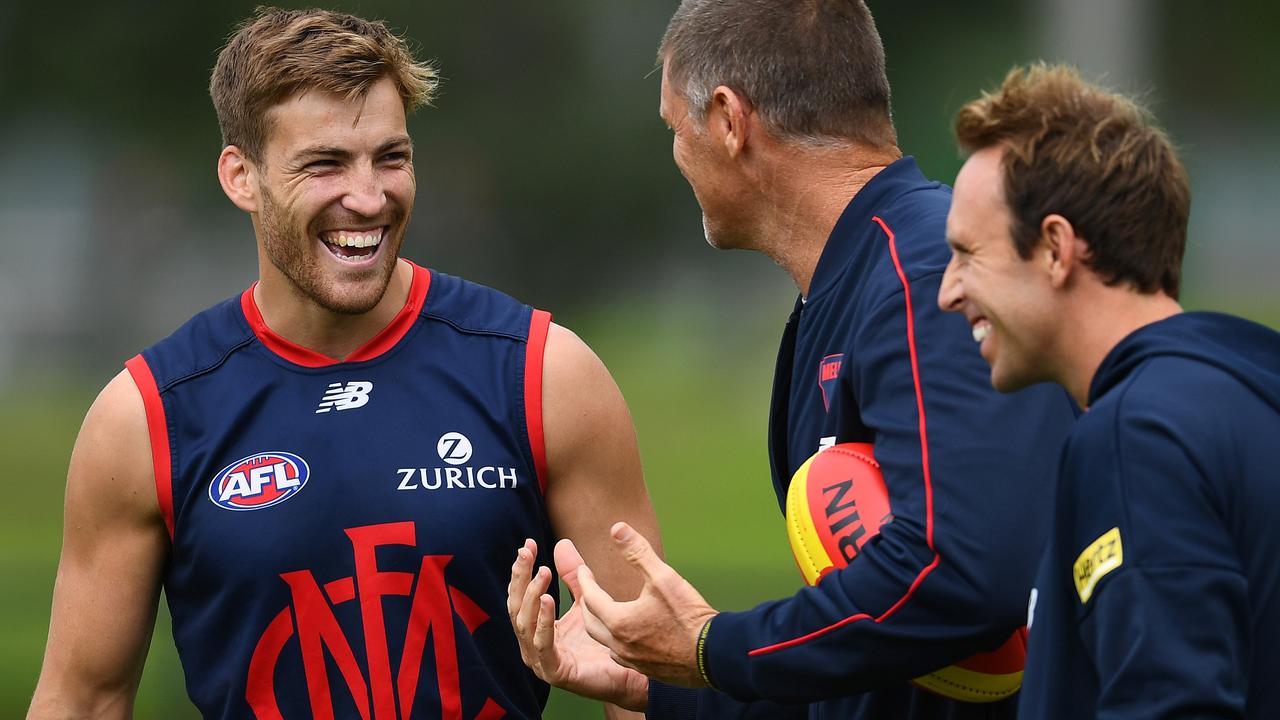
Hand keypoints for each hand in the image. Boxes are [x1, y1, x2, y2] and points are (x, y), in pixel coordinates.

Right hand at [507, 538, 649, 710]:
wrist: (628, 673)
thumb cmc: (603, 641)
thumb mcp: (585, 601)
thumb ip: (573, 576)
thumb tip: (562, 542)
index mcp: (535, 628)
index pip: (521, 594)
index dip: (522, 569)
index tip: (528, 544)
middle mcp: (531, 644)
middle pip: (516, 607)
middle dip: (520, 578)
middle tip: (526, 552)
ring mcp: (539, 660)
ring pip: (525, 624)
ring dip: (532, 595)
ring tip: (543, 572)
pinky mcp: (554, 672)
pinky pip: (542, 644)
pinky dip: (543, 621)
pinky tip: (547, 600)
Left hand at [576, 522, 717, 687]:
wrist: (713, 654)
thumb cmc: (688, 616)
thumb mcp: (663, 577)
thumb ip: (638, 552)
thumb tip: (617, 528)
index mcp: (619, 621)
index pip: (591, 598)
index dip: (585, 581)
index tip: (583, 570)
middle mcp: (620, 644)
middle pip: (591, 623)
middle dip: (587, 605)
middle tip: (588, 590)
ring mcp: (633, 661)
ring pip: (605, 643)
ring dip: (600, 626)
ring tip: (604, 613)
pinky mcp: (646, 671)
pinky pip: (621, 657)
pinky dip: (616, 643)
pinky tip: (626, 638)